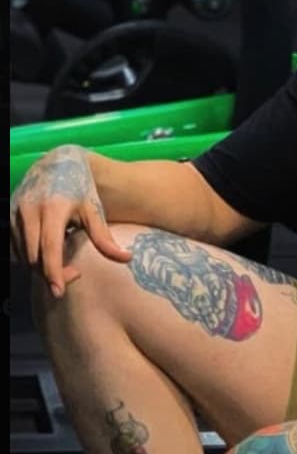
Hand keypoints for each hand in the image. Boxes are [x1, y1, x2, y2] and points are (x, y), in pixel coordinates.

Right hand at [10, 145, 131, 295]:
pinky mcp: (8, 215)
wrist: (56, 162)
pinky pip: (14, 246)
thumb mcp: (94, 210)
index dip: (53, 272)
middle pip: (34, 255)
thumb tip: (127, 258)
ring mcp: (15, 213)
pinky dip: (29, 255)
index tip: (59, 291)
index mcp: (53, 208)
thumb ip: (104, 237)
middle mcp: (29, 210)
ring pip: (22, 253)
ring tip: (62, 260)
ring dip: (40, 264)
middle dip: (50, 272)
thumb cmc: (79, 187)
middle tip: (74, 274)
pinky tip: (47, 250)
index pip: (49, 248)